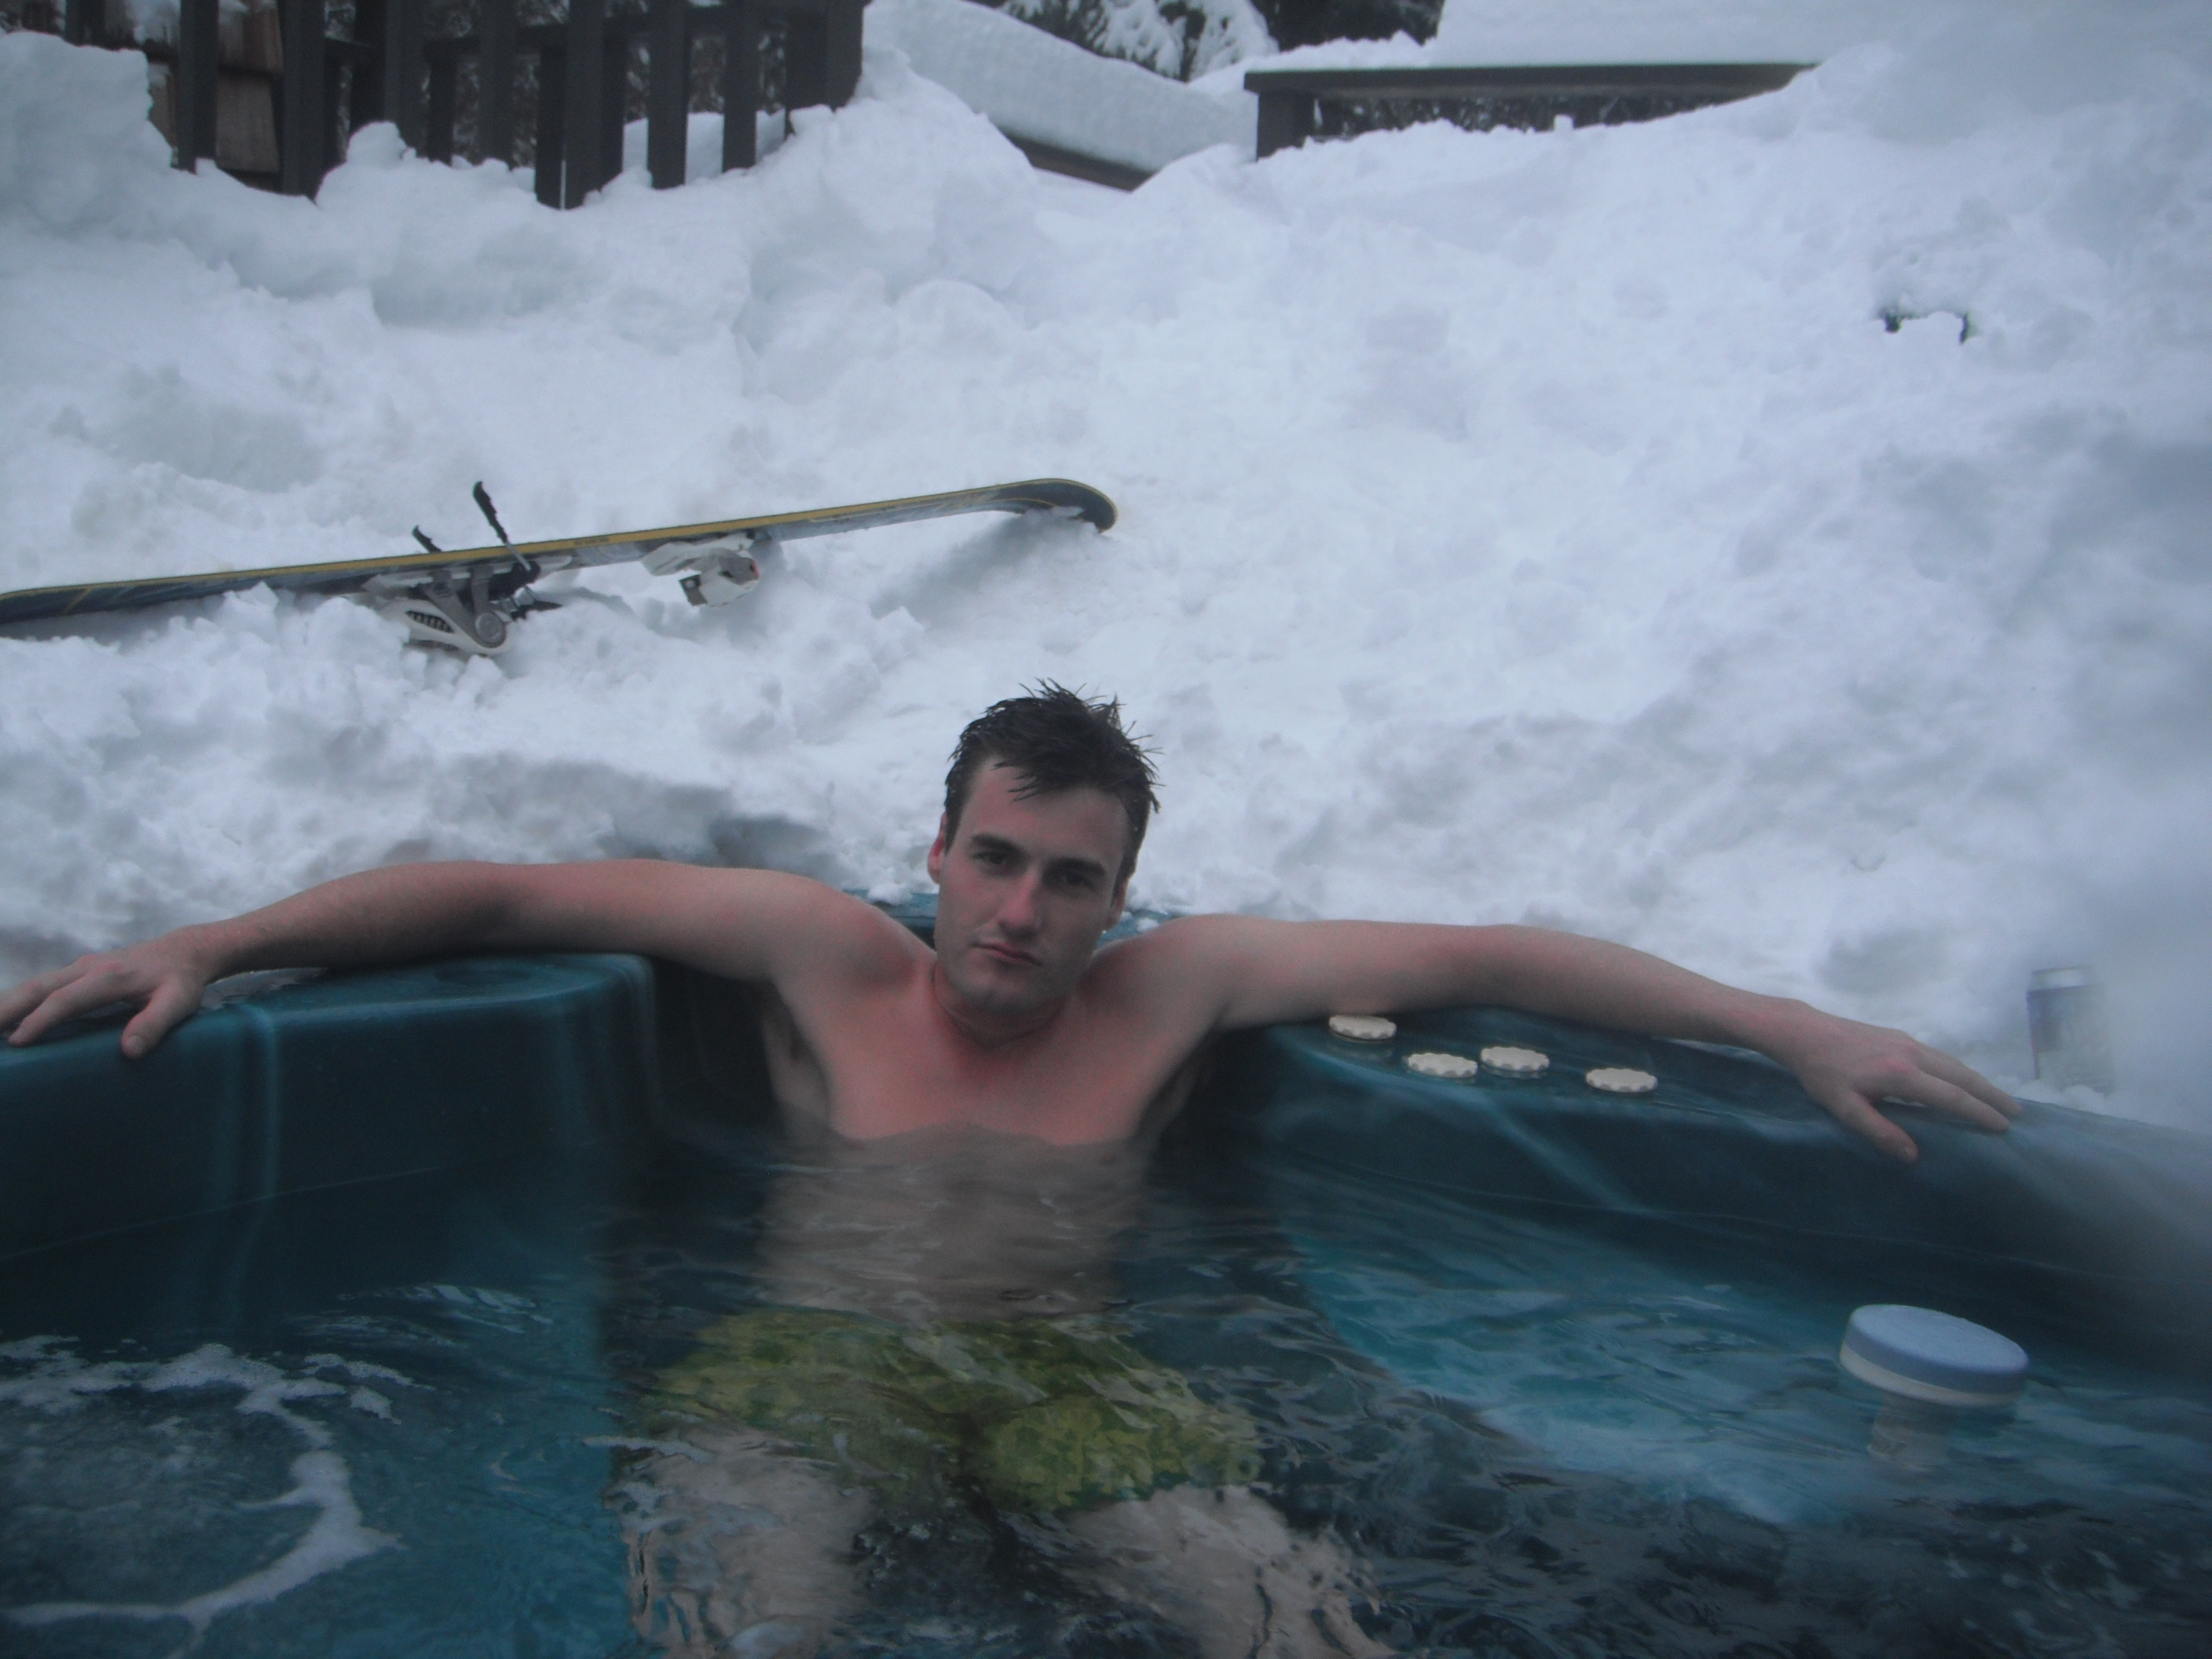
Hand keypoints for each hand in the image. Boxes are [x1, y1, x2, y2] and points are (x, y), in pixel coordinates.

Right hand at [1, 932, 219, 1058]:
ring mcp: (80, 967)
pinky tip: (6, 1015)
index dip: (41, 1020)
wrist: (185, 951)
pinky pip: (42, 985)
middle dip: (7, 1008)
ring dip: (7, 1003)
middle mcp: (88, 968)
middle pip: (38, 987)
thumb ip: (156, 1024)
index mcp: (110, 977)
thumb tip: (129, 1051)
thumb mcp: (179, 1003)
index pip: (67, 999)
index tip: (17, 1041)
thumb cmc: (181, 981)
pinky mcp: (78, 971)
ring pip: (35, 983)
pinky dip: (19, 999)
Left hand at [1757, 1004, 2020, 1162]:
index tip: (2003, 1127)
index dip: (1979, 1113)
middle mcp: (1912, 1053)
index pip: (1951, 1097)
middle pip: (1963, 1076)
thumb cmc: (1821, 1073)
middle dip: (1992, 1095)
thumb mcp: (1843, 1107)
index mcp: (1901, 1074)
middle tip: (2018, 1114)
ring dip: (1979, 1081)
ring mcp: (1907, 1042)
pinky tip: (1963, 1080)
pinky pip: (1940, 1056)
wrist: (1804, 1032)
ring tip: (1999, 1099)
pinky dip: (1960, 1070)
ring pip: (1954, 1063)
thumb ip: (1878, 1131)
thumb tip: (1912, 1155)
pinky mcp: (1900, 1036)